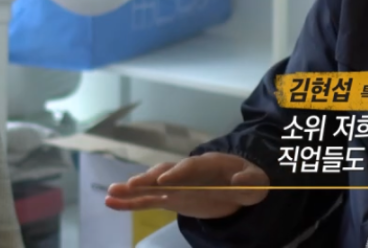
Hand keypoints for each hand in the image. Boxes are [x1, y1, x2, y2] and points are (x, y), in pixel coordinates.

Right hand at [105, 152, 270, 218]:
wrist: (241, 183)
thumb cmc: (249, 179)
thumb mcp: (256, 181)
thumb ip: (249, 181)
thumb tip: (238, 180)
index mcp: (209, 163)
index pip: (191, 166)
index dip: (177, 172)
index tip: (164, 181)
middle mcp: (188, 172)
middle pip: (166, 172)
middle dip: (149, 178)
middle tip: (132, 184)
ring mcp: (177, 185)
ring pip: (152, 185)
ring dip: (133, 189)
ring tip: (111, 193)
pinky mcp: (171, 197)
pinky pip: (148, 200)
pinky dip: (131, 202)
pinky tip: (111, 203)